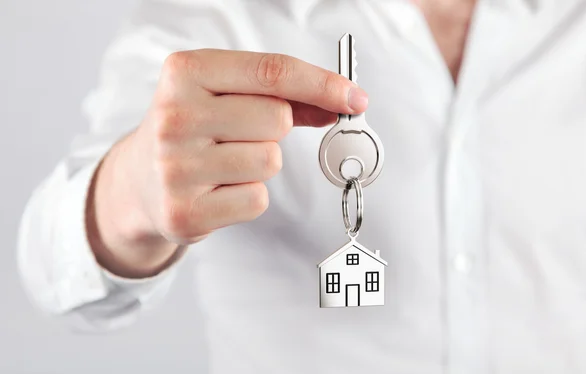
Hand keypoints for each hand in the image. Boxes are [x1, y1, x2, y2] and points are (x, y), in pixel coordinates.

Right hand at [89, 49, 368, 276]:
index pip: (272, 72)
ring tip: (224, 162)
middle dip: (272, 128)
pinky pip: (257, 200)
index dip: (322, 84)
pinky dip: (248, 196)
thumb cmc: (193, 128)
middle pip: (276, 119)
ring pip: (269, 161)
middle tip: (238, 133)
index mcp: (185, 72)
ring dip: (260, 163)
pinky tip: (218, 189)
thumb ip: (284, 95)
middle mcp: (174, 116)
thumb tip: (343, 101)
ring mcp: (175, 167)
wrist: (139, 179)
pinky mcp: (184, 212)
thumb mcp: (225, 94)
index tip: (354, 98)